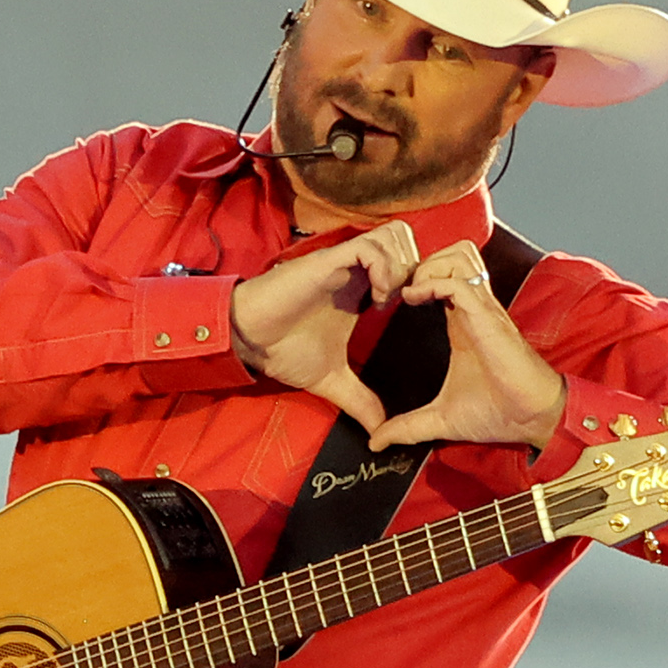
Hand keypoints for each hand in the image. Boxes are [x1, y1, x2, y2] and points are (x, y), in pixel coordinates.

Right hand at [227, 221, 421, 432]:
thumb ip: (359, 400)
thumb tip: (379, 430)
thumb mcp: (331, 379)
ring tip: (389, 300)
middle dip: (416, 269)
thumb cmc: (283, 349)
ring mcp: (343, 263)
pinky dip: (382, 268)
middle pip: (405, 242)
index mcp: (360, 288)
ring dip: (400, 266)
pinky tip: (375, 299)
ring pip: (392, 237)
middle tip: (407, 303)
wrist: (250, 339)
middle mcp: (355, 270)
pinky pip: (368, 247)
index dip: (416, 283)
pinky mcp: (328, 262)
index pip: (404, 263)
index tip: (411, 314)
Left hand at [368, 240, 568, 455]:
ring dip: (428, 265)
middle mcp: (473, 308)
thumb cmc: (497, 413)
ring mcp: (482, 308)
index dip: (414, 278)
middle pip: (453, 252)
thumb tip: (377, 443)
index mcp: (462, 321)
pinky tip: (415, 300)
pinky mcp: (487, 316)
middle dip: (421, 260)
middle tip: (398, 289)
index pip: (441, 275)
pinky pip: (458, 279)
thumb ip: (407, 427)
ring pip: (458, 254)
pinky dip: (432, 282)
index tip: (389, 302)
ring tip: (409, 292)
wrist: (532, 418)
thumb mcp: (440, 420)